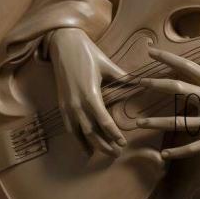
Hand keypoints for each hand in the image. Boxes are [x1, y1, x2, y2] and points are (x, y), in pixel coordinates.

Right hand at [48, 27, 126, 156]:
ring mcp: (67, 105)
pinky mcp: (62, 104)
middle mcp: (77, 104)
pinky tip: (85, 147)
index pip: (104, 122)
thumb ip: (122, 77)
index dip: (114, 135)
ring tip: (103, 154)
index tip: (123, 143)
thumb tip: (138, 82)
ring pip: (79, 133)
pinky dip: (77, 139)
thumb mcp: (107, 64)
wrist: (62, 44)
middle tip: (117, 154)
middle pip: (92, 133)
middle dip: (105, 145)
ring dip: (91, 145)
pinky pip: (69, 127)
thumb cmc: (87, 53)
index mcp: (91, 95)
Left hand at [136, 48, 199, 160]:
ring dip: (157, 123)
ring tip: (139, 122)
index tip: (151, 51)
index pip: (188, 66)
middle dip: (155, 84)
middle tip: (138, 82)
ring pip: (179, 122)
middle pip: (178, 89)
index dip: (168, 58)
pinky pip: (193, 148)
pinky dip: (178, 152)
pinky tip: (164, 155)